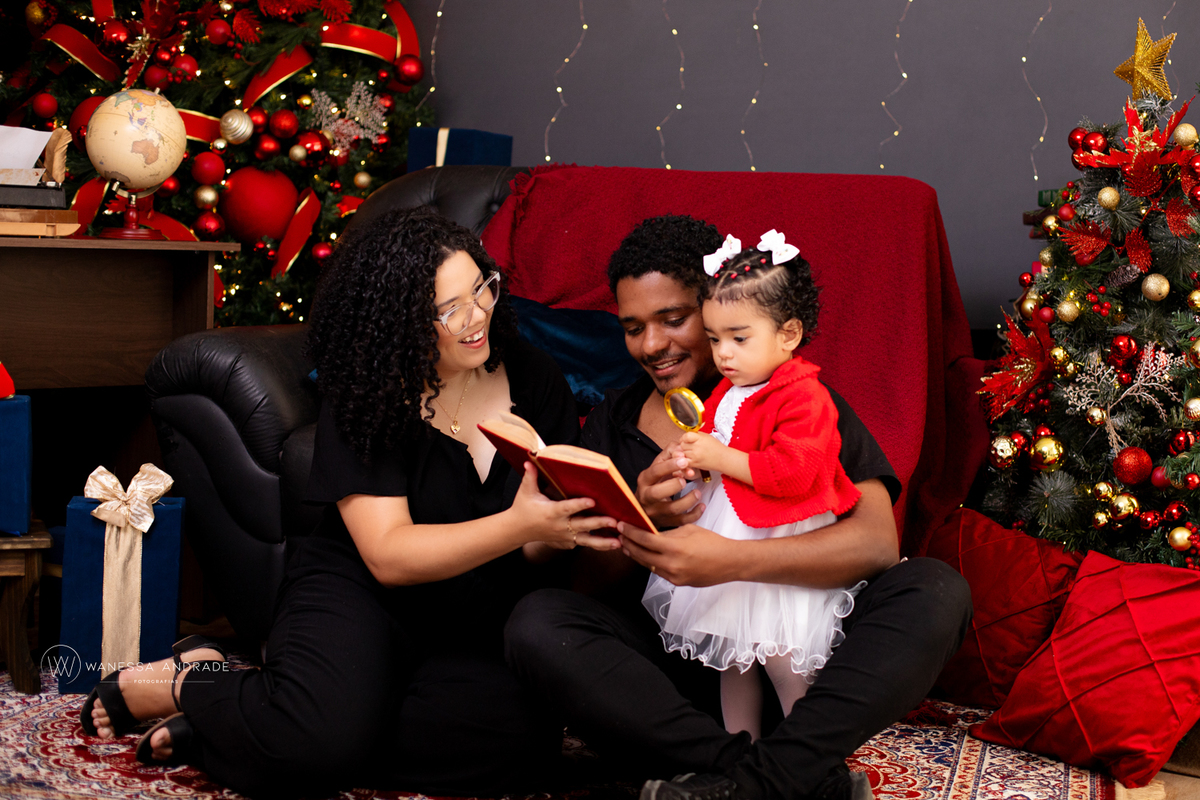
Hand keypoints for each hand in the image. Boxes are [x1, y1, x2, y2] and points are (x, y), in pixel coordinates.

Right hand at [511, 463, 617, 546]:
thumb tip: (530, 460)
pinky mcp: (567, 542)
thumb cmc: (523, 509)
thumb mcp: (525, 492)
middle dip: (598, 524)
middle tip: (614, 522)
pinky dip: (598, 545)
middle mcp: (559, 526)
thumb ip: (530, 477)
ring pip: (586, 541)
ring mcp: (564, 536)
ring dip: (603, 542)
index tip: (592, 501)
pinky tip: (613, 545)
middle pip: (582, 525)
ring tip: (619, 542)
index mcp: (551, 512)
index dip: (579, 505)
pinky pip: (584, 544)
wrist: (517, 530)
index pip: (567, 508)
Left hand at [617, 520, 736, 587]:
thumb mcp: (689, 530)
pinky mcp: (677, 583)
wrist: (730, 563)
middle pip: (642, 554)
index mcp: (675, 548)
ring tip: (628, 547)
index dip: (631, 533)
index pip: (645, 539)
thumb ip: (668, 533)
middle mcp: (671, 564)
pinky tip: (646, 556)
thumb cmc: (712, 543)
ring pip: (648, 565)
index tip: (622, 526)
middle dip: (629, 545)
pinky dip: (650, 563)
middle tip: (620, 537)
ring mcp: (674, 576)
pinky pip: (658, 572)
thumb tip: (652, 533)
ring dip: (637, 556)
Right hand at [636, 449, 705, 528]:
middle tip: (686, 479)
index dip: (669, 466)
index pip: (655, 472)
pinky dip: (694, 514)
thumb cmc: (654, 483)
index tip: (684, 460)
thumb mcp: (657, 467)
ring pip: (672, 509)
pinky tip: (701, 506)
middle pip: (657, 493)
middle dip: (674, 485)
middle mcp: (647, 497)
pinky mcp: (666, 522)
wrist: (644, 507)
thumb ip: (669, 455)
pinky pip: (682, 521)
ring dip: (688, 500)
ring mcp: (656, 512)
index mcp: (644, 480)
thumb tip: (681, 450)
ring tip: (698, 493)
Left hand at [678, 432, 725, 471]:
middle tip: (690, 446)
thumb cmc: (715, 447)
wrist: (723, 458)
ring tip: (691, 452)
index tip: (687, 439)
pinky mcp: (694, 464)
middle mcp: (697, 447)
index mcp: (700, 438)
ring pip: (682, 452)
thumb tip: (686, 435)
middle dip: (684, 444)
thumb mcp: (706, 436)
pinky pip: (683, 461)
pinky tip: (690, 458)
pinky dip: (685, 459)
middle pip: (682, 444)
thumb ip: (696, 435)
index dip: (684, 437)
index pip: (686, 436)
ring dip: (684, 452)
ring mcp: (695, 456)